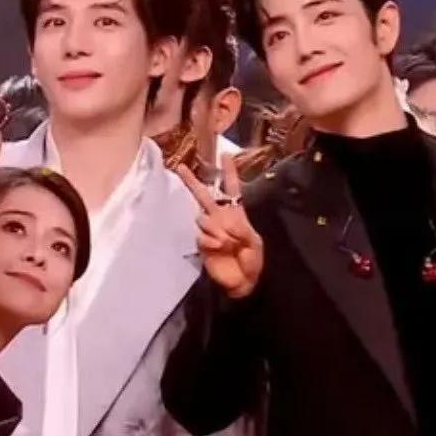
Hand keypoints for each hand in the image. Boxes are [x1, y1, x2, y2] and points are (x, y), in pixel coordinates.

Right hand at [176, 155, 263, 298]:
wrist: (244, 282)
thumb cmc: (253, 260)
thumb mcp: (254, 242)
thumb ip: (241, 229)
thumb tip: (224, 222)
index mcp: (236, 213)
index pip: (232, 188)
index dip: (229, 172)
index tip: (226, 154)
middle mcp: (220, 218)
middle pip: (204, 195)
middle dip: (192, 181)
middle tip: (180, 167)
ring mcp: (210, 231)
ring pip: (202, 218)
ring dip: (215, 229)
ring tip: (227, 243)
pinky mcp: (202, 244)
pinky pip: (201, 236)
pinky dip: (210, 241)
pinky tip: (219, 248)